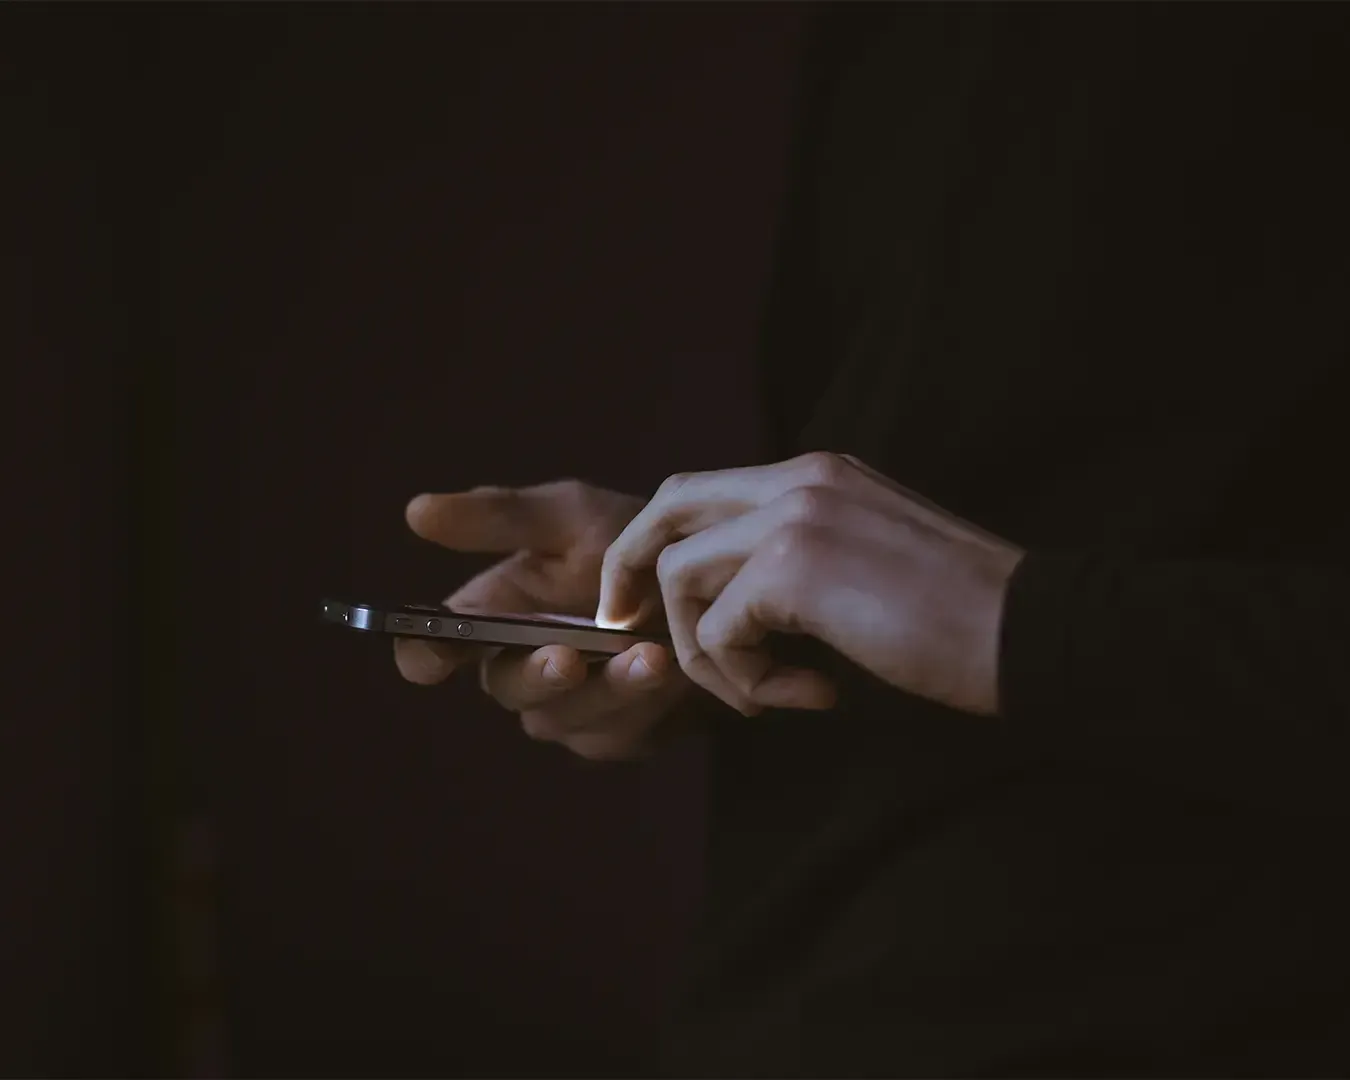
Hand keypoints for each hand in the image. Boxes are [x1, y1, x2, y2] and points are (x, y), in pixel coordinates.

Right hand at [397, 480, 691, 759]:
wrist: (713, 579)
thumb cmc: (630, 541)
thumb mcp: (570, 516)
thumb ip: (500, 517)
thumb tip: (416, 511)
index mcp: (492, 616)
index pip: (434, 648)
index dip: (425, 655)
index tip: (434, 655)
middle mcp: (520, 669)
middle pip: (506, 688)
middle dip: (538, 675)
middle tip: (568, 659)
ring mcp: (569, 710)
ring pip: (566, 718)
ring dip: (609, 689)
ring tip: (650, 656)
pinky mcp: (618, 735)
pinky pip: (619, 734)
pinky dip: (647, 704)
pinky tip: (674, 673)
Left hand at [597, 452, 1024, 716]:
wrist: (1032, 632)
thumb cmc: (962, 618)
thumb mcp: (869, 564)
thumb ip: (799, 565)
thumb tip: (732, 609)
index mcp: (818, 474)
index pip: (703, 490)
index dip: (660, 544)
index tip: (647, 602)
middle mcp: (798, 479)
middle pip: (667, 507)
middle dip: (630, 570)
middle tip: (626, 629)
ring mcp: (795, 515)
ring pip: (680, 576)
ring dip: (706, 652)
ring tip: (766, 692)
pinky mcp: (795, 566)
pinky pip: (720, 631)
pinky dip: (746, 680)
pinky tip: (809, 695)